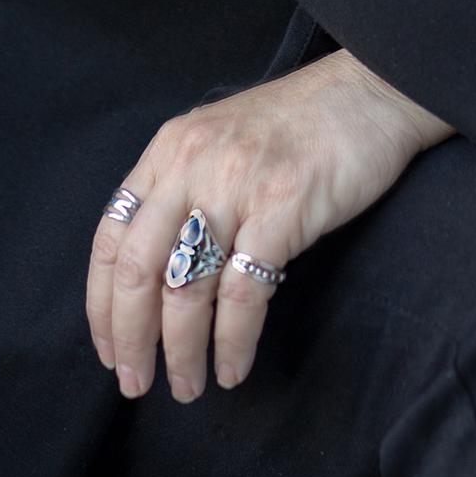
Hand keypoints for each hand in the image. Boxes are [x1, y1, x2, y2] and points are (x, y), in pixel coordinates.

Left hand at [86, 50, 451, 402]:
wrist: (373, 91)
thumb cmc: (303, 121)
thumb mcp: (223, 138)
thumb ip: (187, 187)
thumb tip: (162, 272)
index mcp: (171, 148)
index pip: (111, 237)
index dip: (102, 303)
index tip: (108, 347)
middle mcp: (194, 164)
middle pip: (138, 270)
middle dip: (131, 339)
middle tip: (136, 383)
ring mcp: (237, 185)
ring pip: (186, 290)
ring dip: (181, 352)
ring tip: (188, 385)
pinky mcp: (283, 208)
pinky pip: (242, 294)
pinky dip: (232, 341)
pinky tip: (234, 366)